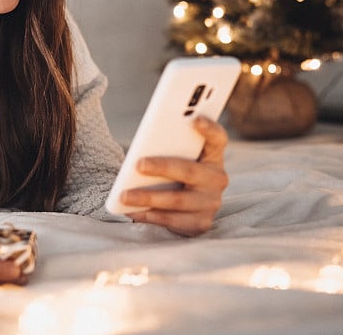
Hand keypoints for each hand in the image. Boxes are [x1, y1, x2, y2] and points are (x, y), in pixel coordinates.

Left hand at [122, 116, 228, 235]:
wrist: (189, 211)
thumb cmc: (177, 176)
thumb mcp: (179, 159)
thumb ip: (169, 150)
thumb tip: (142, 153)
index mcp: (213, 157)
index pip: (218, 140)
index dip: (210, 129)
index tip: (195, 119)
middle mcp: (217, 179)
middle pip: (190, 171)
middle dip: (162, 167)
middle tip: (138, 164)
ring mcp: (211, 203)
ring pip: (178, 200)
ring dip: (148, 197)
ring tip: (125, 195)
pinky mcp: (200, 223)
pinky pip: (172, 220)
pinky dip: (149, 215)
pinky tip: (131, 211)